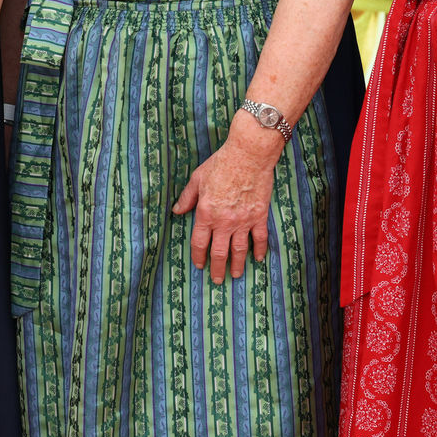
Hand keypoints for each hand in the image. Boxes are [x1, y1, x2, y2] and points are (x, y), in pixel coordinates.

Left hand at [171, 119, 279, 282]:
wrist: (248, 155)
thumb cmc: (220, 164)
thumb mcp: (197, 179)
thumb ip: (187, 198)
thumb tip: (177, 211)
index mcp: (206, 213)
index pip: (200, 242)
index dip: (198, 256)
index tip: (198, 265)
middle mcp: (224, 221)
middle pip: (219, 252)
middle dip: (217, 268)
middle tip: (217, 280)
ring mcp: (243, 221)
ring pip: (239, 250)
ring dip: (237, 265)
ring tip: (235, 275)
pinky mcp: (259, 216)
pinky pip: (259, 238)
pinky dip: (259, 250)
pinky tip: (258, 259)